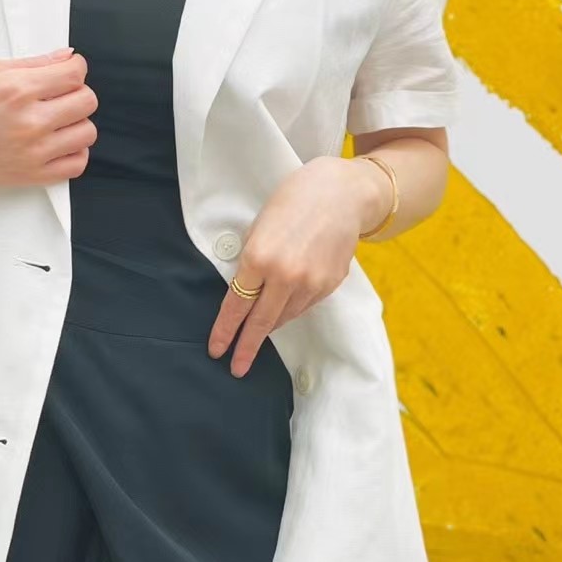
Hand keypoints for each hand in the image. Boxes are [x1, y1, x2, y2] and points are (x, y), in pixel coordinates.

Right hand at [0, 48, 97, 190]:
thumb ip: (30, 64)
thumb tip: (66, 56)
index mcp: (17, 89)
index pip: (75, 73)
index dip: (75, 67)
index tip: (67, 70)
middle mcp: (30, 121)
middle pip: (87, 101)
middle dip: (77, 92)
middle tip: (58, 94)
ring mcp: (33, 152)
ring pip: (87, 132)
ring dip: (77, 122)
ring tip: (57, 120)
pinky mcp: (32, 176)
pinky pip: (77, 165)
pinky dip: (74, 152)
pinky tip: (58, 143)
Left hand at [206, 155, 391, 377]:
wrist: (344, 193)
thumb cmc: (295, 199)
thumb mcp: (261, 225)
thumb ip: (251, 260)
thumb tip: (245, 290)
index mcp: (259, 258)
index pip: (235, 306)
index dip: (224, 331)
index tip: (217, 350)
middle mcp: (285, 276)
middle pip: (259, 323)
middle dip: (245, 348)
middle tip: (236, 368)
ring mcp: (310, 284)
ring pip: (283, 317)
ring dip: (268, 328)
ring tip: (256, 337)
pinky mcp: (329, 285)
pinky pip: (303, 307)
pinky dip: (289, 311)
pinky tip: (282, 311)